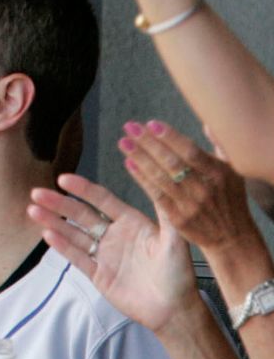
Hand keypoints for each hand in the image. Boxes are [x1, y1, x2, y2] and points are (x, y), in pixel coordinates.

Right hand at [29, 174, 194, 334]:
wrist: (175, 311)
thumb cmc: (179, 274)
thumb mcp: (175, 239)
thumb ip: (164, 211)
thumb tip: (158, 180)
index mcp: (131, 222)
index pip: (102, 200)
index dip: (82, 189)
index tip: (63, 178)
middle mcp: (114, 235)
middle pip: (81, 215)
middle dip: (59, 203)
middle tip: (38, 193)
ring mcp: (104, 255)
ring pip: (74, 234)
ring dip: (54, 222)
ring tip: (33, 210)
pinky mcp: (98, 274)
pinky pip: (77, 258)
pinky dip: (62, 247)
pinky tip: (47, 235)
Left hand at [119, 119, 261, 255]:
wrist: (232, 236)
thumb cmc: (229, 196)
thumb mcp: (234, 171)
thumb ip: (220, 145)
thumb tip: (208, 121)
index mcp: (219, 173)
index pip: (191, 152)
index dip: (170, 137)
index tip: (151, 123)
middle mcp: (205, 189)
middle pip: (171, 163)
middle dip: (148, 143)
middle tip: (130, 126)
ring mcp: (191, 205)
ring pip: (161, 178)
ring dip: (139, 158)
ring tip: (124, 142)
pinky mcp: (179, 218)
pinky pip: (156, 195)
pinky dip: (141, 179)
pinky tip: (129, 163)